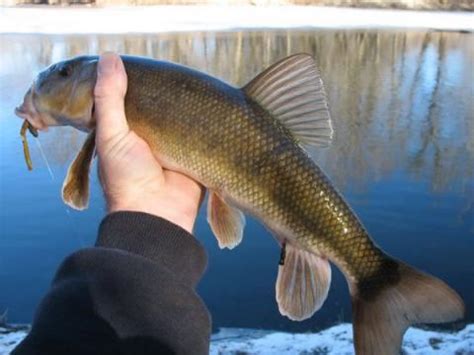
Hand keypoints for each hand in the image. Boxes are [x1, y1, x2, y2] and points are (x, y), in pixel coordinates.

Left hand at [94, 53, 202, 233]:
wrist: (156, 216)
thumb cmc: (126, 179)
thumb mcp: (110, 135)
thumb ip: (108, 98)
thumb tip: (109, 56)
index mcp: (124, 133)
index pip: (128, 101)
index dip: (133, 83)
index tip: (141, 64)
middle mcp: (147, 139)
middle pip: (157, 108)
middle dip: (165, 94)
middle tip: (174, 73)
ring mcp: (172, 148)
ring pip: (180, 119)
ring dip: (186, 107)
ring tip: (196, 84)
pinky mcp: (194, 157)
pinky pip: (200, 135)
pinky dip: (204, 123)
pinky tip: (212, 105)